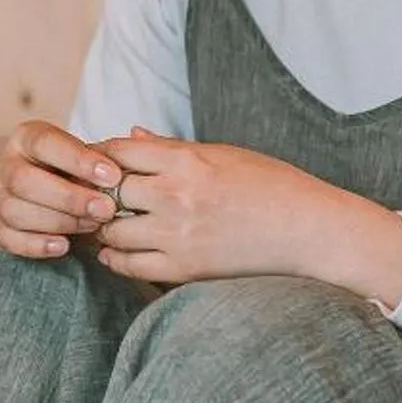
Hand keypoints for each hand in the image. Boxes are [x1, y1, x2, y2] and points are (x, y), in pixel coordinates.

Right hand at [0, 117, 128, 259]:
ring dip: (59, 221)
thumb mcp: (91, 157)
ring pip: (15, 211)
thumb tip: (139, 136)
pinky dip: (37, 244)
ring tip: (93, 226)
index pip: (45, 143)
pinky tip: (64, 245)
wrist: (61, 199)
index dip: (78, 160)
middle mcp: (5, 164)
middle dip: (68, 197)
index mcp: (26, 138)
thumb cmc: (79, 174)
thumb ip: (111, 152)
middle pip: (24, 180)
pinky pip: (9, 239)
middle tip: (106, 209)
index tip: (113, 176)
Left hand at [92, 128, 401, 306]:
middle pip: (107, 190)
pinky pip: (130, 265)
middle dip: (96, 191)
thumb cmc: (272, 185)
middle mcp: (176, 195)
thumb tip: (130, 133)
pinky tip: (113, 250)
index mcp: (187, 160)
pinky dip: (114, 257)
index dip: (98, 156)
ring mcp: (179, 234)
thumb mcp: (223, 154)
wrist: (312, 231)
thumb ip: (170, 148)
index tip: (93, 162)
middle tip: (90, 195)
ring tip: (104, 222)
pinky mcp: (186, 268)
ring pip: (111, 229)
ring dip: (103, 225)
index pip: (117, 151)